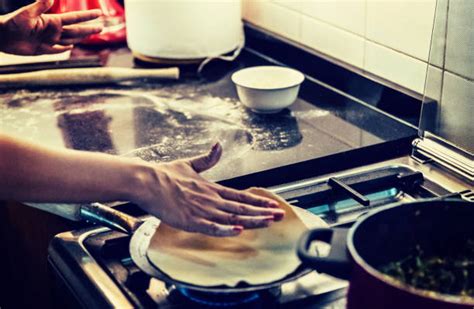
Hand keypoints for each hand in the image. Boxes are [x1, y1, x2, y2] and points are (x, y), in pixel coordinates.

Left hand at [0, 0, 101, 54]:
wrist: (2, 37)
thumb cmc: (12, 23)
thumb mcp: (26, 14)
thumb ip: (39, 6)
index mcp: (52, 21)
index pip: (74, 18)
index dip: (87, 16)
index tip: (99, 13)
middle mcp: (53, 31)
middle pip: (76, 30)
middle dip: (89, 28)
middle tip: (102, 27)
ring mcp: (49, 40)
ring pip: (70, 39)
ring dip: (81, 37)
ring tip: (91, 34)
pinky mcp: (44, 49)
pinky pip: (59, 50)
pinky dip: (66, 49)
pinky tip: (71, 47)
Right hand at [134, 143, 285, 236]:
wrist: (147, 181)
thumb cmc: (165, 174)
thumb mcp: (189, 164)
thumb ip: (207, 158)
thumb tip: (218, 145)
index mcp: (212, 188)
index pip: (241, 195)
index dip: (259, 201)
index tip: (274, 204)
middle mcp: (211, 199)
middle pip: (242, 208)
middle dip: (263, 212)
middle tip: (281, 215)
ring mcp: (202, 210)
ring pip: (231, 217)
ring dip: (251, 220)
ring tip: (268, 222)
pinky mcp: (190, 220)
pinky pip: (211, 227)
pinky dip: (225, 230)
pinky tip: (238, 231)